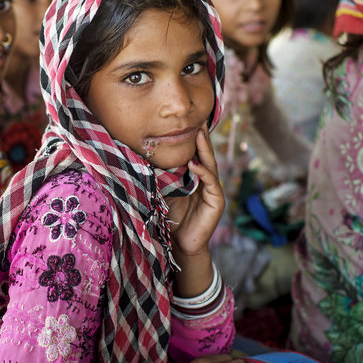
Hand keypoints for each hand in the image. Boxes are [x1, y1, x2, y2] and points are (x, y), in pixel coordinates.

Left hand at [165, 128, 225, 256]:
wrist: (178, 243)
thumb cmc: (170, 217)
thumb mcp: (163, 192)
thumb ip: (162, 176)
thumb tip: (145, 156)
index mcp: (194, 178)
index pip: (194, 154)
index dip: (192, 140)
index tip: (186, 122)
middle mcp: (205, 182)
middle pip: (205, 155)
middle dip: (202, 138)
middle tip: (197, 119)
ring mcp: (213, 191)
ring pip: (210, 165)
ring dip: (204, 149)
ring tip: (198, 134)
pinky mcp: (217, 202)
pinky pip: (211, 183)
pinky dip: (203, 172)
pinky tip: (195, 164)